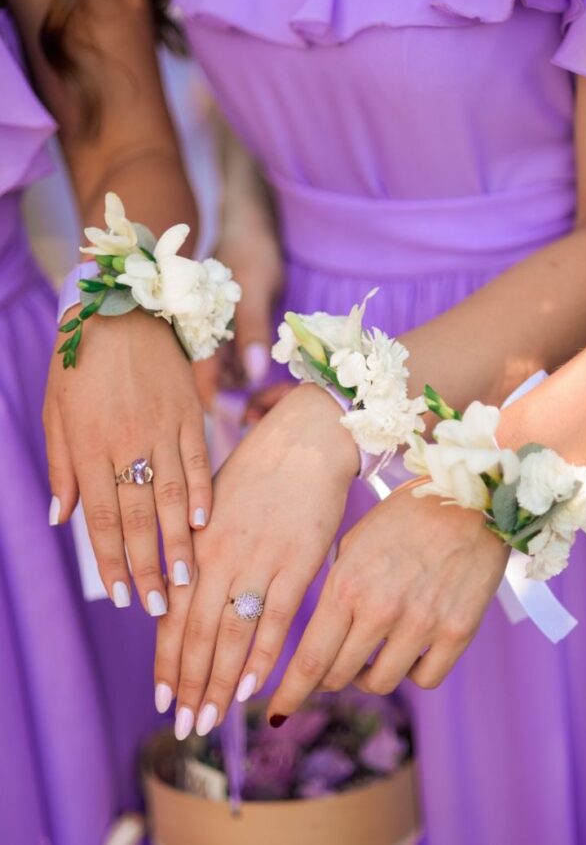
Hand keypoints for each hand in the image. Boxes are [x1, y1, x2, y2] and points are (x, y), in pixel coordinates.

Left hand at [44, 307, 211, 612]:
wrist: (120, 304)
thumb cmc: (79, 359)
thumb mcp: (56, 411)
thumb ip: (62, 467)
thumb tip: (62, 519)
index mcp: (89, 445)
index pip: (101, 517)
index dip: (111, 560)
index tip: (120, 596)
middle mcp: (126, 442)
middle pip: (138, 516)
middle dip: (146, 565)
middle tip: (157, 606)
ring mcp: (162, 428)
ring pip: (172, 495)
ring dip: (178, 541)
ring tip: (185, 579)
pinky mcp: (188, 412)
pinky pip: (198, 459)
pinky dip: (203, 493)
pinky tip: (206, 523)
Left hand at [153, 383, 358, 736]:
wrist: (306, 440)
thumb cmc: (259, 469)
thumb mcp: (213, 504)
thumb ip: (196, 549)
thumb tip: (178, 590)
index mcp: (197, 543)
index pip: (173, 615)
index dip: (167, 662)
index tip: (163, 699)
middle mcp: (220, 557)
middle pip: (197, 634)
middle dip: (189, 685)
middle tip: (184, 727)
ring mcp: (259, 562)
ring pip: (230, 634)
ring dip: (219, 683)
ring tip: (210, 720)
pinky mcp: (298, 563)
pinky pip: (276, 619)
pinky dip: (263, 656)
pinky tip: (253, 687)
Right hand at [193, 226, 281, 409]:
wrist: (253, 226)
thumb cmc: (249, 251)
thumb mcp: (253, 290)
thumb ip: (252, 331)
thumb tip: (253, 377)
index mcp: (197, 332)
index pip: (202, 383)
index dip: (223, 406)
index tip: (253, 416)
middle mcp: (205, 341)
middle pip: (219, 388)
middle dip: (245, 402)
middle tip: (279, 401)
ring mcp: (221, 341)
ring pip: (234, 381)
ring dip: (255, 390)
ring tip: (285, 391)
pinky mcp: (237, 337)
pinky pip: (245, 366)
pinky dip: (260, 375)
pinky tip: (280, 376)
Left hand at [266, 484, 508, 719]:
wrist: (466, 499)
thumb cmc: (403, 517)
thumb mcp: (353, 544)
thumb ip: (336, 590)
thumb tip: (319, 635)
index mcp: (347, 585)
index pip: (310, 658)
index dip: (290, 692)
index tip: (277, 712)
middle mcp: (380, 609)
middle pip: (340, 675)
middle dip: (327, 679)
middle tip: (329, 671)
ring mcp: (421, 623)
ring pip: (380, 682)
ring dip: (367, 677)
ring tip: (370, 657)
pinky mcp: (457, 632)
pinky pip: (425, 679)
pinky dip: (411, 672)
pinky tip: (408, 653)